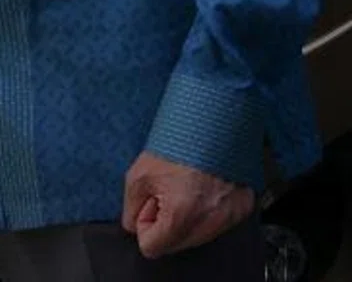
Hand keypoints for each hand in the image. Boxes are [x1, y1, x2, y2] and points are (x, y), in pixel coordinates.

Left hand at [121, 151, 253, 257]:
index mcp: (181, 215)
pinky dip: (205, 212)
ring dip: (185, 219)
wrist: (212, 125)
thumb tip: (133, 225)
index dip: (145, 226)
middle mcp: (210, 222)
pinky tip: (201, 189)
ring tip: (185, 188)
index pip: (152, 248)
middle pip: (175, 245)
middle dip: (165, 223)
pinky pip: (216, 225)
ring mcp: (229, 218)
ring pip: (196, 237)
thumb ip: (130, 208)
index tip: (150, 205)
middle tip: (167, 192)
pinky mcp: (242, 210)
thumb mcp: (139, 175)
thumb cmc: (177, 145)